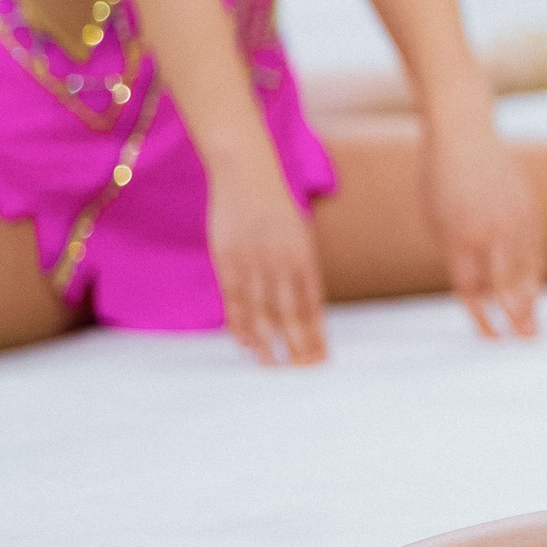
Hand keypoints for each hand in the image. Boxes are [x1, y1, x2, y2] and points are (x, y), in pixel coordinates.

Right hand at [206, 170, 326, 364]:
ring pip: (260, 310)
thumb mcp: (297, 236)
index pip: (312, 305)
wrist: (246, 174)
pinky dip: (239, 322)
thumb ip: (299, 270)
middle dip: (297, 345)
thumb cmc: (276, 207)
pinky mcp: (226, 259)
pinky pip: (233, 298)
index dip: (316, 334)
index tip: (321, 359)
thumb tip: (304, 308)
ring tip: (271, 367)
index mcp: (303, 256)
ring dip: (266, 342)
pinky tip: (245, 343)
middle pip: (290, 313)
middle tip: (302, 373)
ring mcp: (252, 261)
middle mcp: (280, 261)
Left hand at [425, 124, 546, 337]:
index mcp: (460, 237)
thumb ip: (458, 255)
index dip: (483, 317)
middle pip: (507, 284)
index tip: (490, 338)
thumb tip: (476, 289)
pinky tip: (537, 289)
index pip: (474, 290)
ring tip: (536, 324)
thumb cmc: (439, 179)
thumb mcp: (437, 221)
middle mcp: (491, 231)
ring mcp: (515, 218)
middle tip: (527, 340)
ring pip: (527, 267)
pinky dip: (537, 271)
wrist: (464, 133)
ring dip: (532, 298)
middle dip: (517, 315)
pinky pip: (536, 247)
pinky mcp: (529, 208)